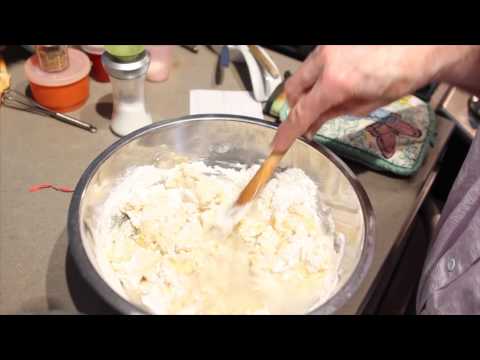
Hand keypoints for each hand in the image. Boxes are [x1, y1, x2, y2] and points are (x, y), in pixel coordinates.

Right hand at [271, 45, 479, 152]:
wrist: (420, 45)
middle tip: (307, 119)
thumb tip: (312, 125)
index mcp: (335, 82)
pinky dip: (317, 76)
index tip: (277, 145)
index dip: (287, 132)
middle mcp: (325, 61)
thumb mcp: (366, 105)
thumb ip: (333, 114)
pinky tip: (335, 81)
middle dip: (294, 106)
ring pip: (301, 74)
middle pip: (292, 89)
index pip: (301, 112)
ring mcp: (327, 48)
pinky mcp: (331, 42)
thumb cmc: (401, 77)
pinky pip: (314, 63)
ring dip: (306, 90)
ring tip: (327, 99)